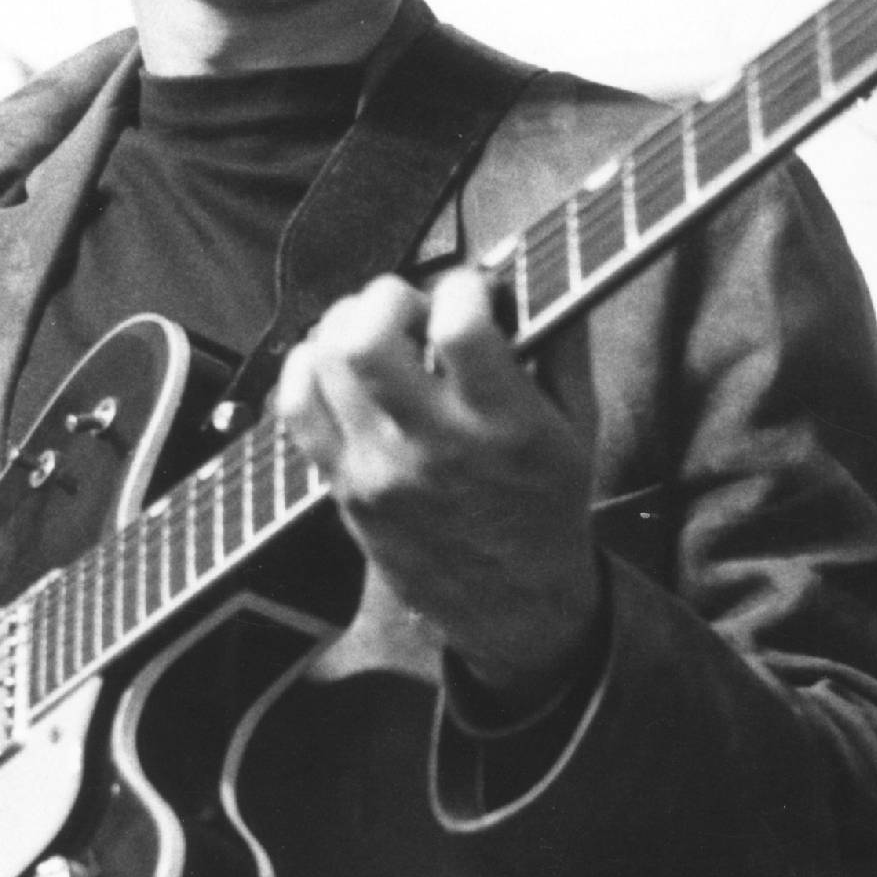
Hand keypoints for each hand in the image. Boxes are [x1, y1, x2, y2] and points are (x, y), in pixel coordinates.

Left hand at [277, 269, 602, 707]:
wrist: (515, 605)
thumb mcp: (580, 423)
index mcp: (504, 425)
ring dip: (348, 324)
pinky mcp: (345, 487)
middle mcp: (433, 446)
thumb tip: (527, 270)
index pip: (458, 325)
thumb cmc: (549, 504)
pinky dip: (308, 367)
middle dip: (387, 296)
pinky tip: (338, 364)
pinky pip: (296, 408)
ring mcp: (379, 469)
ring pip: (325, 363)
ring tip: (377, 330)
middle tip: (412, 306)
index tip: (474, 291)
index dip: (462, 286)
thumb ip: (558, 342)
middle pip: (366, 339)